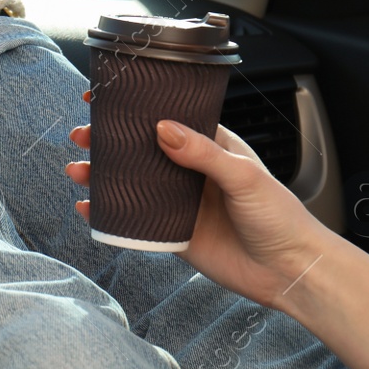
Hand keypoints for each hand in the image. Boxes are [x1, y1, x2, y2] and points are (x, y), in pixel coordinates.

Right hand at [67, 111, 339, 309]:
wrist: (290, 271)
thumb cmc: (281, 218)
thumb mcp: (244, 177)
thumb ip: (203, 153)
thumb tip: (163, 129)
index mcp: (212, 146)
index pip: (168, 117)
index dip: (136, 108)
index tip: (106, 97)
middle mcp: (191, 171)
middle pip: (140, 149)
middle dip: (107, 141)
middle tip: (83, 136)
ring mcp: (180, 202)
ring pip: (131, 183)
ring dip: (102, 176)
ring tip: (78, 171)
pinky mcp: (172, 233)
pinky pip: (133, 220)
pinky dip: (108, 213)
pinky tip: (90, 208)